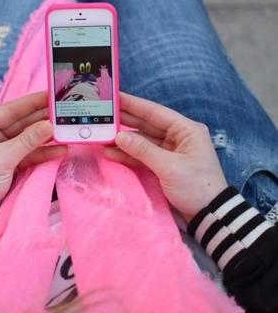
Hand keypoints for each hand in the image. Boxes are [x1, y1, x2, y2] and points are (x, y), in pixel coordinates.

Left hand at [0, 90, 66, 205]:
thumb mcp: (3, 158)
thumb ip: (27, 140)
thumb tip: (49, 125)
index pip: (10, 110)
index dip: (31, 102)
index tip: (50, 95)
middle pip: (21, 122)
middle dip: (42, 118)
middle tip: (63, 110)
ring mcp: (3, 149)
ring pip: (28, 138)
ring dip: (46, 135)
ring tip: (65, 128)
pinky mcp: (11, 163)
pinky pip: (30, 154)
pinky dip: (44, 152)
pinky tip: (60, 149)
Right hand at [104, 91, 227, 221]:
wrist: (211, 216)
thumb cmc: (196, 187)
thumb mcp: (169, 167)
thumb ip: (143, 150)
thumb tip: (119, 136)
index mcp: (186, 130)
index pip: (155, 112)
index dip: (133, 104)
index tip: (114, 96)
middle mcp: (178, 136)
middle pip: (147, 124)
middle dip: (125, 120)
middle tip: (103, 113)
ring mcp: (171, 151)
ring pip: (143, 140)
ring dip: (124, 140)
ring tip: (102, 135)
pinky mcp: (165, 165)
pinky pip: (144, 155)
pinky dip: (129, 155)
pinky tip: (111, 153)